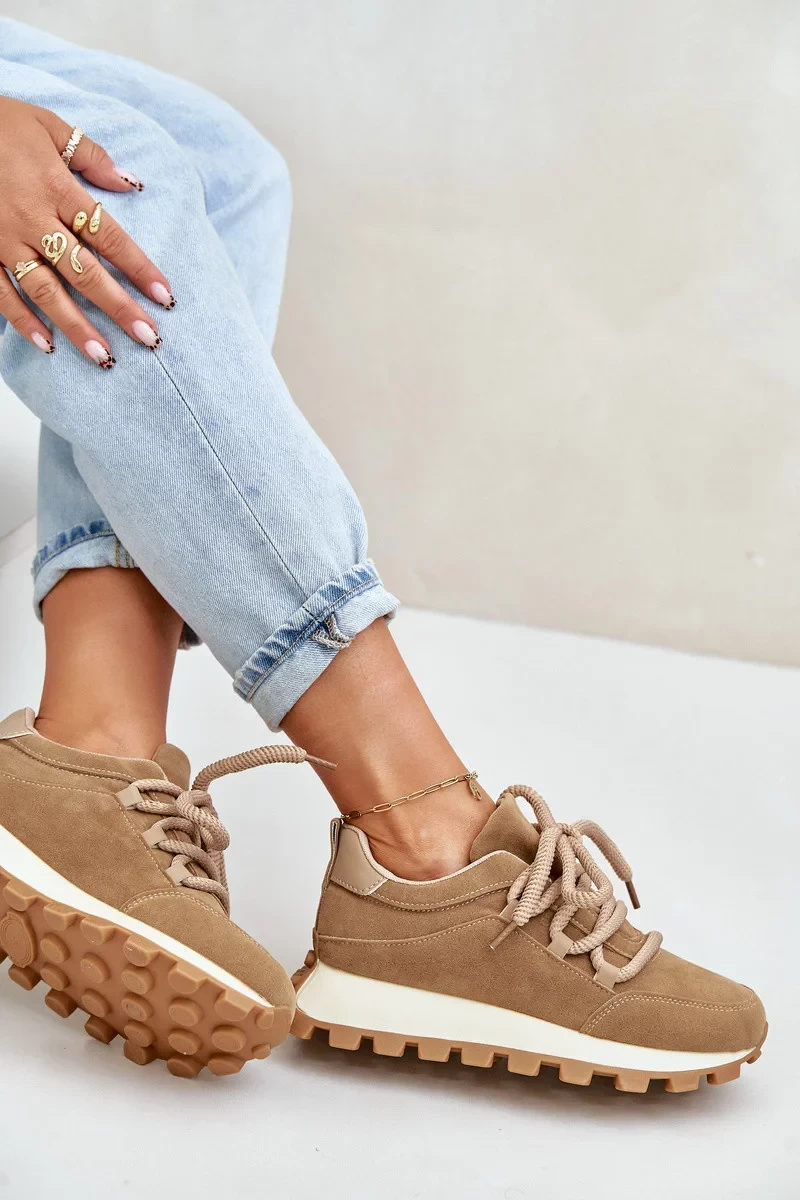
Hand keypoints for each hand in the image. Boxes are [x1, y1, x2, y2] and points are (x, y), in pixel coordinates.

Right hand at [0, 97, 174, 365]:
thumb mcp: (47, 125)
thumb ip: (90, 155)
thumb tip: (130, 184)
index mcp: (56, 187)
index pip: (109, 236)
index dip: (139, 268)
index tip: (164, 296)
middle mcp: (32, 219)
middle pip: (84, 272)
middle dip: (118, 308)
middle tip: (148, 338)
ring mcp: (2, 239)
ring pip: (45, 291)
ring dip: (75, 327)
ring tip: (102, 357)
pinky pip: (0, 292)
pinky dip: (21, 320)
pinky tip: (45, 344)